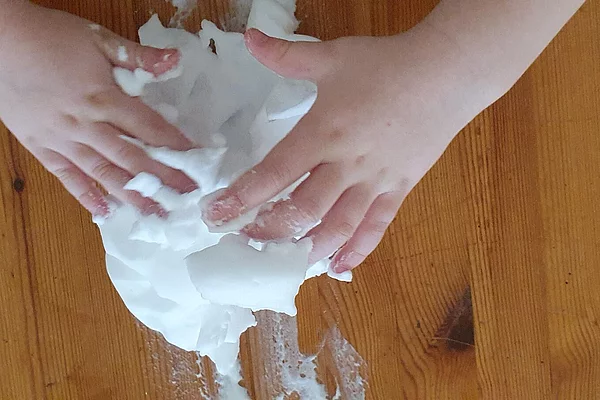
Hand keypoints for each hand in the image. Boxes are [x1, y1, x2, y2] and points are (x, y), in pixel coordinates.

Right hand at [0, 3, 196, 216]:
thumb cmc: (49, 36)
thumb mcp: (98, 38)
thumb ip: (138, 56)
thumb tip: (176, 60)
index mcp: (103, 98)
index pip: (149, 129)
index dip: (176, 147)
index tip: (197, 165)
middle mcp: (86, 125)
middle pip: (132, 158)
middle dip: (163, 180)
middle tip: (187, 199)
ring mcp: (62, 140)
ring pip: (103, 174)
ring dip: (131, 196)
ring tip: (156, 214)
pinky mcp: (41, 147)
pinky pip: (66, 177)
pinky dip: (86, 196)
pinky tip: (105, 213)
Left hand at [204, 27, 490, 272]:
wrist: (448, 73)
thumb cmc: (387, 64)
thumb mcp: (333, 56)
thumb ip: (286, 55)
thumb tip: (249, 37)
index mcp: (324, 132)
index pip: (275, 173)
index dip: (243, 197)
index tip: (217, 215)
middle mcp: (346, 164)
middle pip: (303, 210)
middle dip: (270, 230)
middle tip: (244, 241)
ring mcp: (375, 181)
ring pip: (339, 226)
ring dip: (309, 249)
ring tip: (285, 262)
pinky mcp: (399, 189)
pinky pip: (378, 226)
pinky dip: (358, 250)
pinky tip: (339, 267)